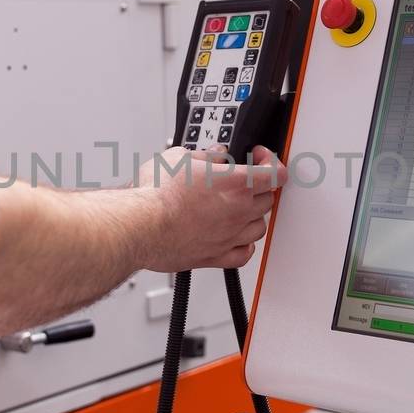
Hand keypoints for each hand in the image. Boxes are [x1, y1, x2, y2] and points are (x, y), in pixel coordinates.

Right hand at [134, 146, 286, 270]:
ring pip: (259, 227)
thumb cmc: (155, 194)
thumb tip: (214, 155)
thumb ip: (204, 156)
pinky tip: (238, 238)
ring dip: (254, 215)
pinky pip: (244, 254)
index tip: (260, 157)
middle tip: (244, 180)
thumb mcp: (179, 157)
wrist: (138, 225)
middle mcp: (237, 211)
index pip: (274, 173)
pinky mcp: (214, 257)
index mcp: (235, 183)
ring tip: (241, 207)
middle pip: (267, 199)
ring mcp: (228, 236)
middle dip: (259, 186)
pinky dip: (245, 245)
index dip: (270, 160)